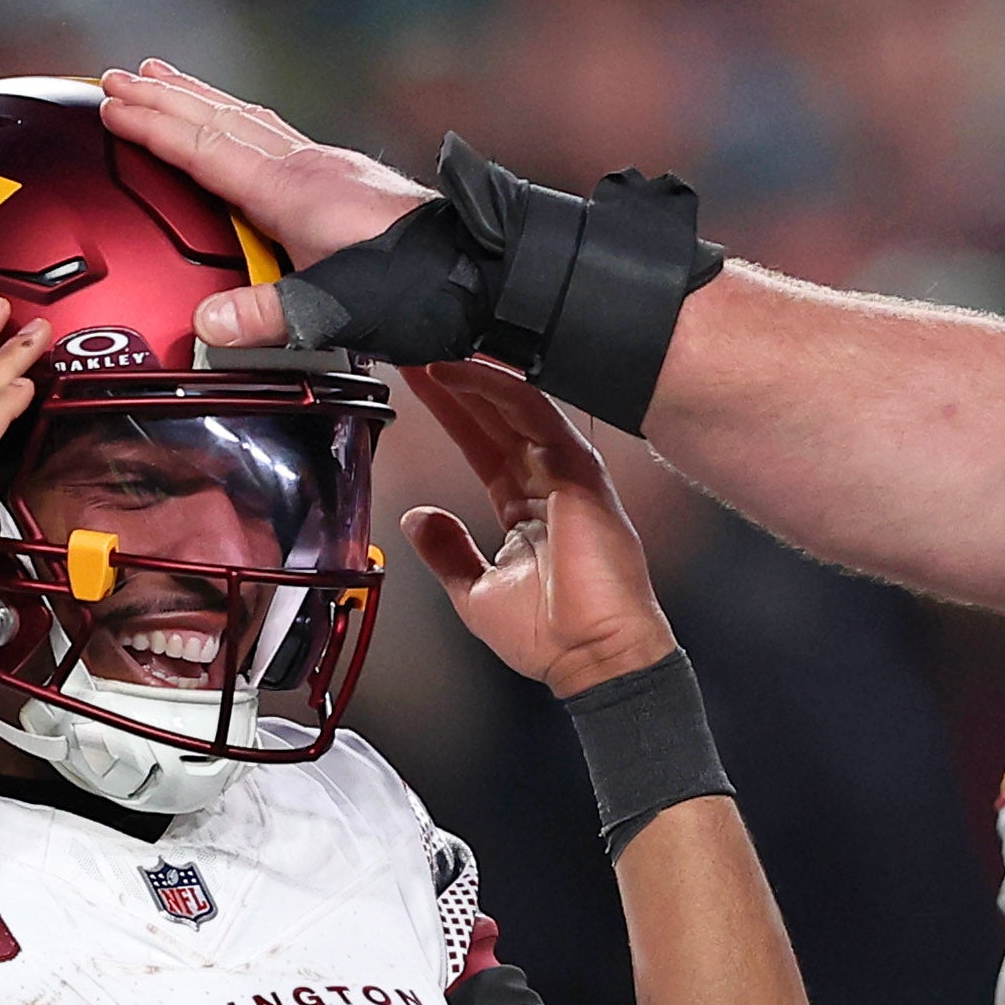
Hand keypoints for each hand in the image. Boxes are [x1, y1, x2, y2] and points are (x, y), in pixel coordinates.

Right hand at [95, 59, 432, 347]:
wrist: (488, 272)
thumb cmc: (420, 290)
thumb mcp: (341, 311)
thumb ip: (271, 317)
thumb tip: (206, 325)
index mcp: (292, 192)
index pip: (206, 148)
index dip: (153, 127)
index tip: (109, 104)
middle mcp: (306, 167)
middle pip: (221, 119)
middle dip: (166, 97)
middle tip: (116, 74)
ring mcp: (328, 168)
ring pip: (249, 120)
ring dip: (201, 99)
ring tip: (165, 78)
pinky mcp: (346, 180)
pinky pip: (274, 134)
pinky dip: (240, 120)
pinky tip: (241, 126)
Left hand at [396, 363, 675, 696]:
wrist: (591, 657)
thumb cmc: (551, 636)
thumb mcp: (474, 592)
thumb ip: (447, 552)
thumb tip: (418, 519)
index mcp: (524, 507)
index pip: (481, 445)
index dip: (448, 414)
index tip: (413, 385)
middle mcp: (547, 481)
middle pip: (495, 416)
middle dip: (452, 383)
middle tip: (412, 347)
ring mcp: (566, 472)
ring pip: (514, 405)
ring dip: (468, 375)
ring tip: (427, 350)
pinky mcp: (579, 469)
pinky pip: (535, 414)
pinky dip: (495, 389)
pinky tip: (459, 372)